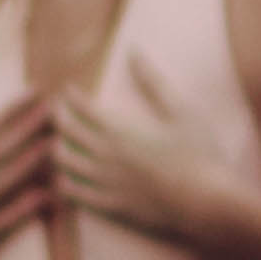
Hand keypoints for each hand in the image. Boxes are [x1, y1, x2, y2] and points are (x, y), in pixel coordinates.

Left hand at [50, 64, 235, 257]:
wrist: (207, 204)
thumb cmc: (200, 154)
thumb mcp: (181, 111)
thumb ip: (154, 82)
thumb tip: (134, 51)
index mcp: (121, 130)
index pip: (84, 108)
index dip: (71, 97)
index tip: (66, 90)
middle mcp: (106, 156)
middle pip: (69, 134)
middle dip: (58, 120)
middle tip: (54, 113)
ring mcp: (107, 184)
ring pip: (67, 165)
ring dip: (57, 152)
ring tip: (55, 146)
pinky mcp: (113, 208)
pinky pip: (78, 197)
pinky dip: (65, 187)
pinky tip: (62, 183)